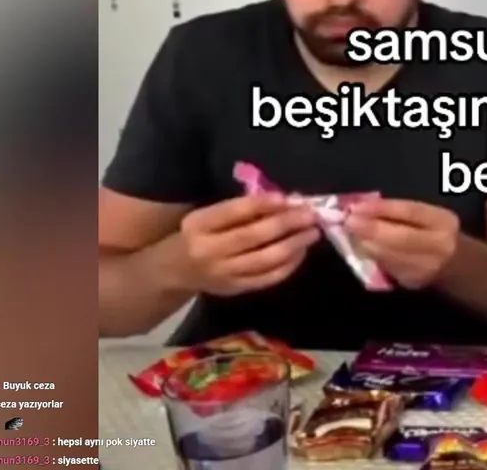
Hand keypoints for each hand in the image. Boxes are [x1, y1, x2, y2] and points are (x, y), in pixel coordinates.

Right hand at [176, 194, 320, 295]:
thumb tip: (284, 200)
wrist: (174, 272)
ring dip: (293, 245)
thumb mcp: (207, 216)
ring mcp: (223, 273)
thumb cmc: (198, 235)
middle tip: (310, 215)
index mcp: (198, 225)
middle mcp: (209, 251)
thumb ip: (238, 209)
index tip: (287, 198)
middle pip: (252, 236)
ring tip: (312, 232)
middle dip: (286, 224)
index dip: (261, 204)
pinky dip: (289, 265)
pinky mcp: (235, 289)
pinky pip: (268, 278)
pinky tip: (301, 252)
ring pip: (264, 260)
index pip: (232, 212)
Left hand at [345, 199, 460, 288]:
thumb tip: (363, 207)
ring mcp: (427, 267)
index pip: (412, 212)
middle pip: (401, 237)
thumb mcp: (425, 215)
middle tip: (348, 222)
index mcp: (442, 221)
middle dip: (371, 230)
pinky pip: (386, 267)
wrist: (454, 265)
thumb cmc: (432, 231)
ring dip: (366, 244)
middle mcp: (439, 245)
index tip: (358, 206)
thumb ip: (399, 211)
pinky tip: (361, 247)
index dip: (383, 209)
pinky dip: (371, 256)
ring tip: (349, 233)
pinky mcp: (412, 282)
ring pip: (390, 255)